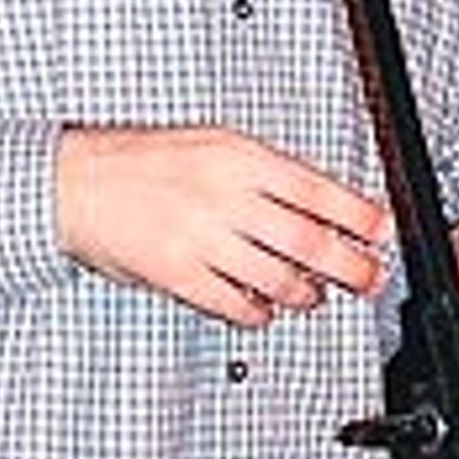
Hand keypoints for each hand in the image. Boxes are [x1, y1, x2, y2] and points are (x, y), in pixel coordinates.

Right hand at [56, 124, 393, 327]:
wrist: (77, 183)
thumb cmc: (143, 161)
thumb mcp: (211, 144)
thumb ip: (262, 174)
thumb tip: (319, 205)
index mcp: (238, 157)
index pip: (317, 190)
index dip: (358, 215)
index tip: (381, 231)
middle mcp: (226, 197)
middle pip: (309, 242)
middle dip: (350, 266)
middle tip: (369, 277)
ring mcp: (202, 238)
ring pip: (278, 279)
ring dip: (305, 294)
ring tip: (312, 296)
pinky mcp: (179, 275)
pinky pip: (236, 305)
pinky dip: (259, 314)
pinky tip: (264, 310)